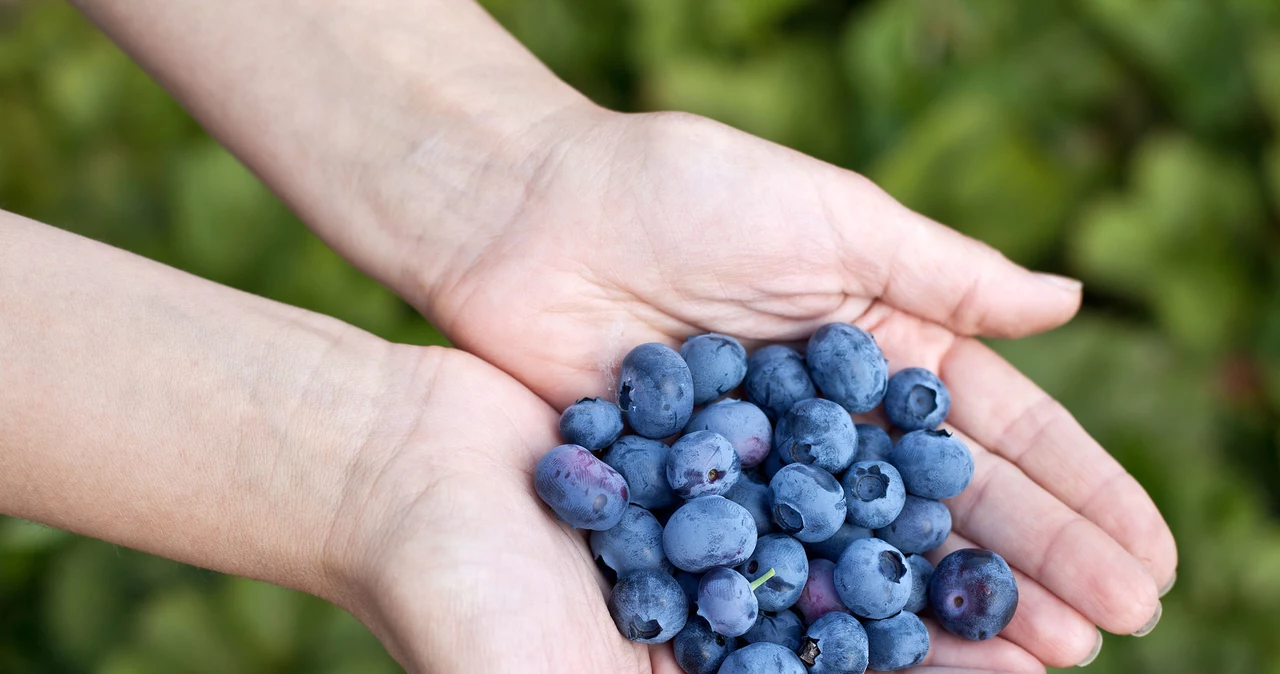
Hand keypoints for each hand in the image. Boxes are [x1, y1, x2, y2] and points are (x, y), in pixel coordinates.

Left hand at [395, 109, 1174, 668]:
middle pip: (949, 505)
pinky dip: (837, 615)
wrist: (535, 218)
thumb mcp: (831, 216)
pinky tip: (902, 657)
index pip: (998, 430)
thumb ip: (943, 273)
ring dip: (958, 606)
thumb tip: (1070, 301)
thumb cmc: (683, 194)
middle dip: (1037, 563)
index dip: (1076, 491)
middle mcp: (835, 422)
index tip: (1147, 554)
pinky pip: (779, 573)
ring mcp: (768, 473)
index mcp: (882, 349)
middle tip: (1116, 626)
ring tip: (1044, 659)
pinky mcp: (697, 508)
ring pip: (876, 552)